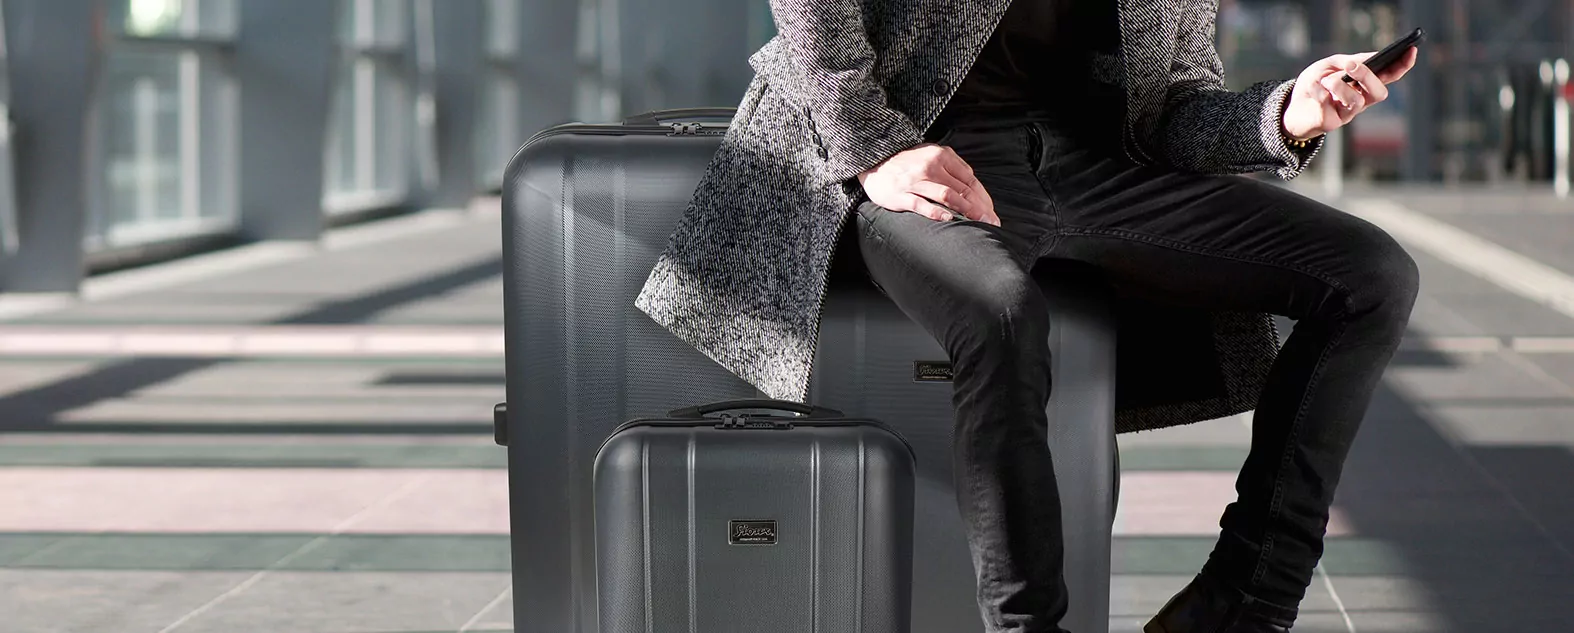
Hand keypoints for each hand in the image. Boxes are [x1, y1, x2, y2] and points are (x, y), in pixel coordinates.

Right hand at [857, 143, 999, 225]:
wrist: (873, 161)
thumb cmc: (906, 162)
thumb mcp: (931, 154)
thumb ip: (952, 166)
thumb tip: (973, 184)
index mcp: (941, 156)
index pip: (970, 180)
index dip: (984, 198)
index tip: (991, 212)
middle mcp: (930, 167)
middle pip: (963, 190)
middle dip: (980, 208)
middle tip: (992, 222)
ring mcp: (915, 181)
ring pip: (947, 196)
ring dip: (966, 211)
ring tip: (978, 223)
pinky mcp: (901, 195)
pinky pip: (922, 205)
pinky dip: (937, 213)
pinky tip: (949, 219)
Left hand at [1282, 46, 1418, 140]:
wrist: (1291, 106)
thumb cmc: (1314, 85)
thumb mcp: (1328, 66)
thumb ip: (1346, 62)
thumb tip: (1361, 62)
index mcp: (1364, 84)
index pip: (1388, 76)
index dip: (1402, 65)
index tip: (1411, 50)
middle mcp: (1361, 100)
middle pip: (1379, 93)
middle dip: (1368, 77)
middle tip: (1352, 66)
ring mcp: (1347, 114)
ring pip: (1357, 102)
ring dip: (1340, 85)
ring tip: (1325, 80)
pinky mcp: (1330, 123)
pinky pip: (1329, 107)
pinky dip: (1319, 93)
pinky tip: (1314, 89)